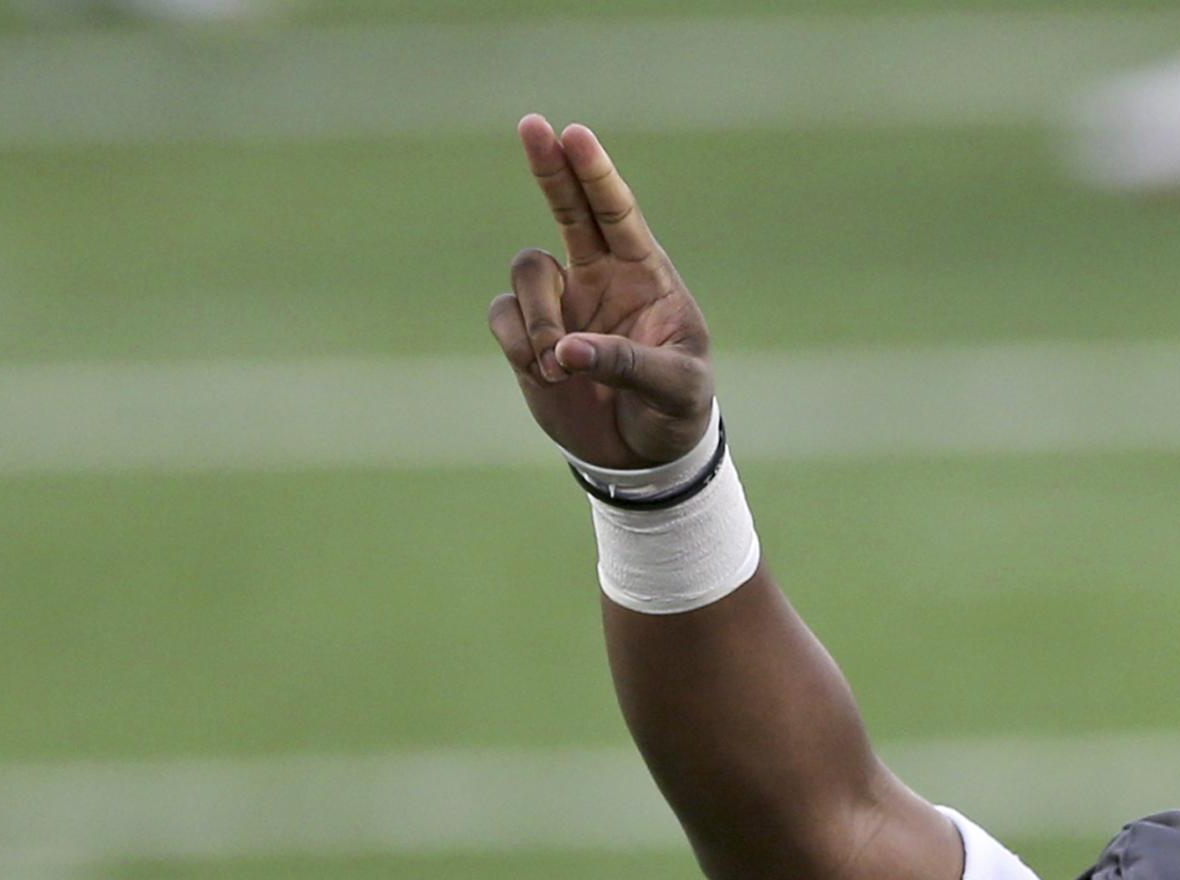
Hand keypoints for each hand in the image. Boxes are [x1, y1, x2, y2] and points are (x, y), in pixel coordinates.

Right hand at [487, 116, 714, 468]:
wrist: (643, 454)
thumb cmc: (676, 410)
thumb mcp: (676, 389)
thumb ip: (629, 364)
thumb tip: (566, 351)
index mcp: (646, 275)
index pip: (618, 213)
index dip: (597, 174)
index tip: (576, 136)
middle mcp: (600, 276)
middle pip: (569, 206)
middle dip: (551, 167)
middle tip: (533, 125)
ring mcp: (561, 302)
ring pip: (528, 271)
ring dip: (540, 317)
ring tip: (562, 366)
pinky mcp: (527, 333)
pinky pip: (503, 315)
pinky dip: (518, 343)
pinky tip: (548, 374)